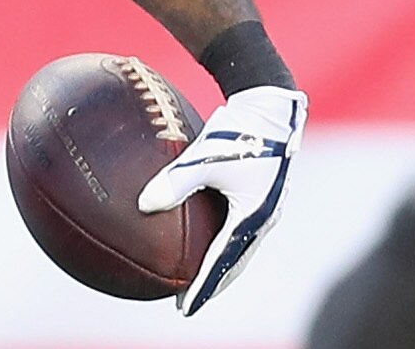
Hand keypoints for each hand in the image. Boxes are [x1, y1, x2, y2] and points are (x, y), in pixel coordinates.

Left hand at [138, 85, 307, 314]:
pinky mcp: (260, 190)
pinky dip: (220, 236)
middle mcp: (263, 217)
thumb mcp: (206, 157)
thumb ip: (176, 181)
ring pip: (238, 245)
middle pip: (234, 262)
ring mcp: (264, 205)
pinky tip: (199, 227)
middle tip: (186, 300)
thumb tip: (142, 204)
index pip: (223, 264)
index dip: (202, 288)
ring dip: (218, 263)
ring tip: (194, 274)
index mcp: (253, 218)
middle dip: (211, 283)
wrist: (272, 105)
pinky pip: (237, 223)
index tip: (183, 307)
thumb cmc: (241, 129)